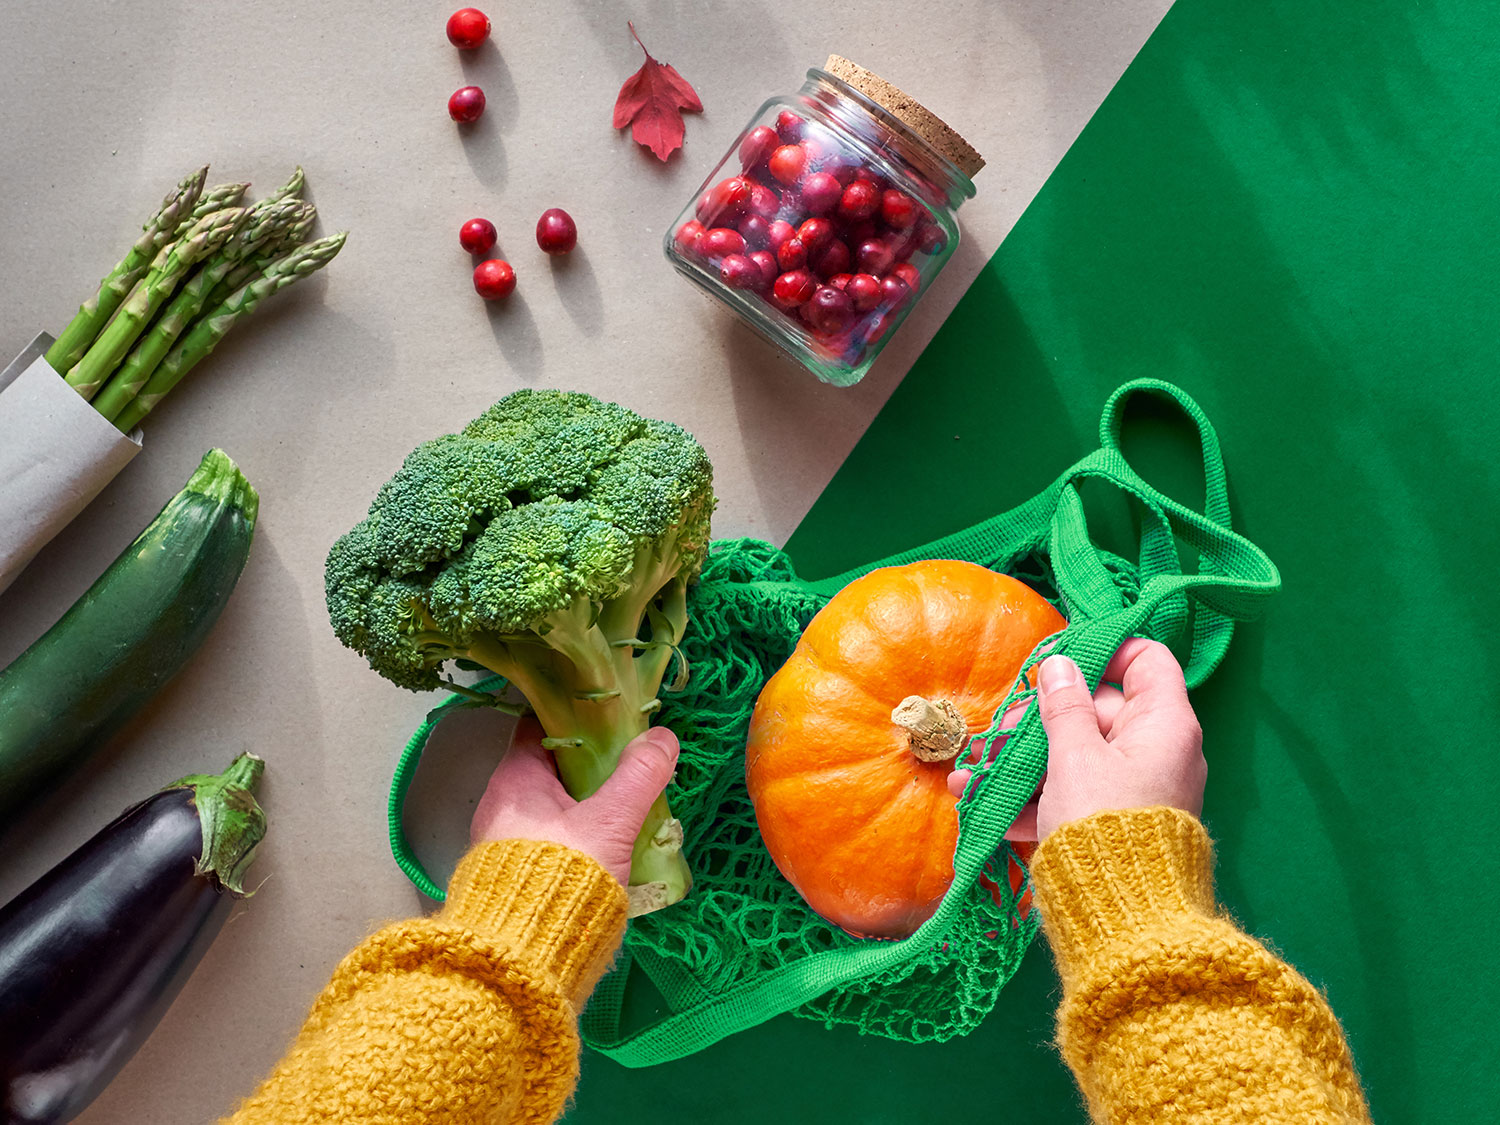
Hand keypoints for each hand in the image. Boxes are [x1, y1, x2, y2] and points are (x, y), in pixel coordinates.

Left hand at [470, 717, 680, 884]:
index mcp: (514, 779)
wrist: (525, 956)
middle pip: (547, 768)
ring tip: (622, 809)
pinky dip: (573, 837)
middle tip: (626, 765)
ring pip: (547, 808)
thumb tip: (662, 738)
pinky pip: (545, 840)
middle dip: (585, 766)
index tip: (609, 720)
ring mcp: (500, 843)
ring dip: (582, 806)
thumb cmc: (562, 875)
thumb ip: (638, 778)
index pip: (539, 728)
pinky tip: (602, 849)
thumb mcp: (610, 822)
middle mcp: (498, 805)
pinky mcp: (511, 876)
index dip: (574, 718)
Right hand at [947, 638, 1204, 842]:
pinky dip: (1034, 799)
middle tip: (996, 733)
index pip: (1146, 661)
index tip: (1059, 660)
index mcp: (1163, 724)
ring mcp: (1137, 789)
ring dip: (1022, 764)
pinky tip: (982, 805)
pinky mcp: (1115, 824)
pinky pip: (1073, 797)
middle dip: (1037, 722)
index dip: (1104, 651)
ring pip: (1075, 758)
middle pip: (1096, 712)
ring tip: (971, 774)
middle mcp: (1158, 751)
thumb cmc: (1104, 823)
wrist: (1123, 921)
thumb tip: (1060, 665)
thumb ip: (1064, 708)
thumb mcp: (1074, 757)